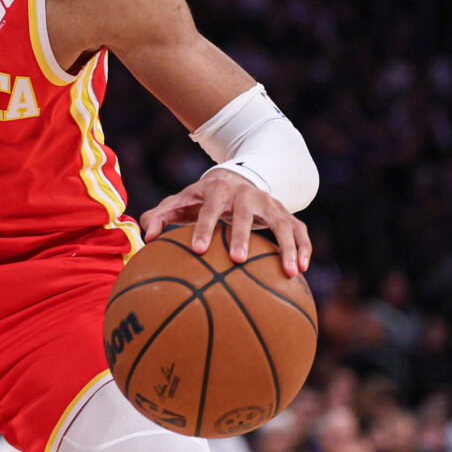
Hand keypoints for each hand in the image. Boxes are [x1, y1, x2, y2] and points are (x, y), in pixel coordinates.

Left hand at [139, 168, 310, 276]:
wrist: (235, 179)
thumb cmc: (201, 199)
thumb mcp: (179, 202)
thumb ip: (159, 216)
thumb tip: (147, 237)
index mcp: (217, 190)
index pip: (210, 209)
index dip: (205, 228)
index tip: (199, 250)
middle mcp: (246, 194)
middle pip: (246, 213)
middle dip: (243, 236)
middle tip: (237, 261)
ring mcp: (269, 203)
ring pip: (281, 223)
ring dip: (286, 246)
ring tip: (288, 273)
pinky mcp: (285, 213)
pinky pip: (299, 230)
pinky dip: (303, 247)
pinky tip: (301, 269)